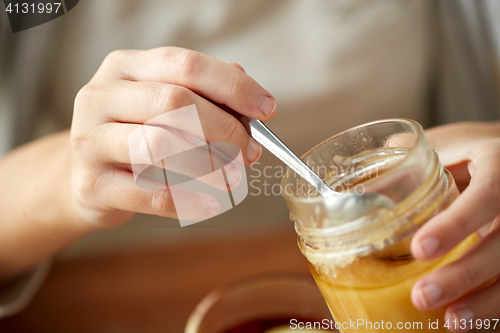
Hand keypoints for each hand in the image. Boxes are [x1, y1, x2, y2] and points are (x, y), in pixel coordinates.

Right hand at [71, 47, 275, 225]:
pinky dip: (189, 200)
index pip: (185, 65)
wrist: (85, 173)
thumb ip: (205, 95)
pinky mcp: (92, 184)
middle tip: (249, 151)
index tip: (267, 109)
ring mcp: (90, 140)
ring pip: (160, 146)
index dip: (233, 86)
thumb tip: (251, 103)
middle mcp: (100, 96)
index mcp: (125, 67)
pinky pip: (150, 194)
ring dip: (209, 163)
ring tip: (233, 176)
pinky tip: (210, 203)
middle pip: (175, 102)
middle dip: (224, 128)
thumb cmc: (135, 133)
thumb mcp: (162, 103)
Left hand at [410, 122, 499, 331]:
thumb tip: (355, 189)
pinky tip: (473, 320)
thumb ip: (403, 157)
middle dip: (466, 274)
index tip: (420, 250)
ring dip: (487, 300)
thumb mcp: (440, 143)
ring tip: (452, 323)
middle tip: (422, 296)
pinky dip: (495, 303)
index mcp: (498, 163)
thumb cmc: (466, 151)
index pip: (487, 195)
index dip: (457, 224)